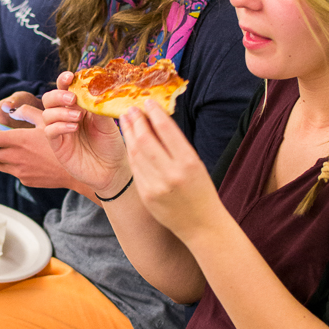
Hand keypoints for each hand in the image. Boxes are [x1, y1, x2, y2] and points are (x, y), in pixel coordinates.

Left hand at [0, 92, 76, 187]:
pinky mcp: (25, 180)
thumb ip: (28, 112)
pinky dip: (5, 160)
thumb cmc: (65, 143)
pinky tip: (11, 154)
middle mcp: (15, 158)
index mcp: (19, 141)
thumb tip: (11, 108)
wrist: (79, 173)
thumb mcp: (49, 121)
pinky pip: (10, 169)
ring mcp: (19, 172)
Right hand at [41, 72, 130, 195]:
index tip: (70, 76)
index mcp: (79, 106)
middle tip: (72, 99)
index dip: (64, 80)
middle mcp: (67, 116)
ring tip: (78, 117)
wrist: (113, 170)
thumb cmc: (112, 145)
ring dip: (61, 112)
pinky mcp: (58, 146)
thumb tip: (93, 90)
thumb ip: (97, 106)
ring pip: (47, 114)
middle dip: (58, 95)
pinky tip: (73, 128)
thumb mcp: (107, 122)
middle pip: (49, 99)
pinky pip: (49, 131)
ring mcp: (60, 131)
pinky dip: (59, 126)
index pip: (66, 89)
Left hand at [120, 100, 217, 242]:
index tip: (148, 102)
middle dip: (136, 122)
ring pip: (136, 154)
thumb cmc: (202, 192)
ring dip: (129, 134)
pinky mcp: (146, 196)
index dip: (154, 113)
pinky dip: (132, 152)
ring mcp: (156, 186)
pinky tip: (130, 142)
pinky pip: (135, 169)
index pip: (166, 130)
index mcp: (189, 163)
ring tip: (126, 120)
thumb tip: (158, 121)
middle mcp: (171, 174)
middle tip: (131, 108)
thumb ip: (177, 145)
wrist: (202, 226)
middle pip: (146, 141)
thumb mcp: (196, 165)